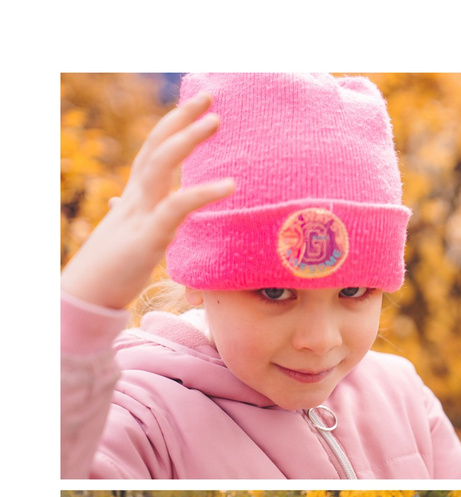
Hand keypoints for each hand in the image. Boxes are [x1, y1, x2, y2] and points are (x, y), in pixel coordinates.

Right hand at [60, 91, 237, 313]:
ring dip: (188, 140)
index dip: (173, 126)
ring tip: (216, 121)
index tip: (197, 107)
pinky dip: (202, 193)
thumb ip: (143, 218)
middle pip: (157, 146)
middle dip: (181, 118)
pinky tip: (229, 185)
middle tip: (210, 96)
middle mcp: (136, 197)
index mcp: (136, 196)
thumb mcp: (133, 237)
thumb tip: (134, 205)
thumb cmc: (112, 269)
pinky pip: (176, 208)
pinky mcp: (149, 237)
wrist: (88, 295)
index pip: (154, 150)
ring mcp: (140, 214)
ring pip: (161, 165)